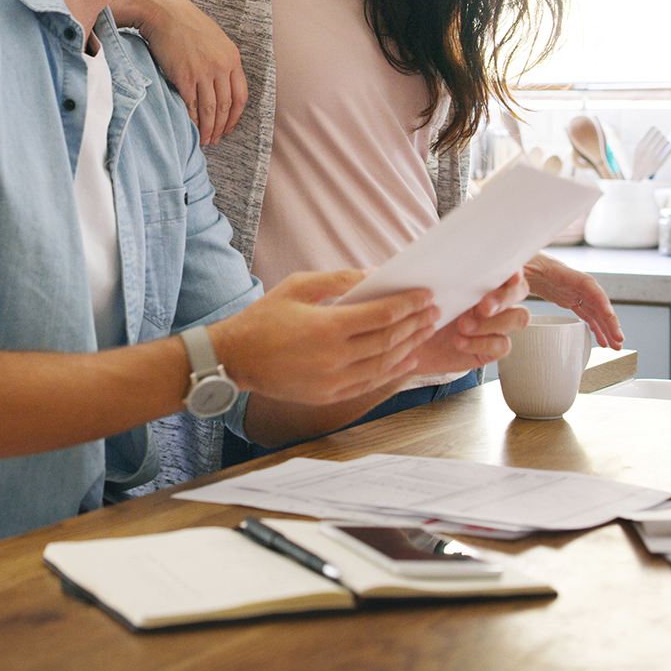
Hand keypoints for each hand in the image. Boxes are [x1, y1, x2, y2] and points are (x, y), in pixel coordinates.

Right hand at [113, 0, 246, 145]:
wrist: (162, 12)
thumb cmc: (185, 22)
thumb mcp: (215, 38)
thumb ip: (221, 60)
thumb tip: (220, 83)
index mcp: (232, 57)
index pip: (241, 95)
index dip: (235, 116)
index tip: (229, 126)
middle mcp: (221, 66)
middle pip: (226, 106)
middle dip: (222, 126)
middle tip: (216, 139)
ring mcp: (203, 72)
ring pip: (210, 109)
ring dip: (208, 128)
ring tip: (205, 140)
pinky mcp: (185, 77)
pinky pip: (192, 105)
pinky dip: (193, 120)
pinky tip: (192, 128)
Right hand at [209, 270, 439, 404]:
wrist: (236, 359)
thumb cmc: (265, 317)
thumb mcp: (298, 286)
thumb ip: (339, 280)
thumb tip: (375, 276)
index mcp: (327, 327)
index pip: (381, 315)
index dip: (407, 304)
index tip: (424, 295)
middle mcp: (334, 357)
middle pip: (388, 340)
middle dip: (414, 323)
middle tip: (434, 311)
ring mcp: (333, 381)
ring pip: (384, 363)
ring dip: (409, 346)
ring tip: (425, 331)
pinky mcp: (329, 395)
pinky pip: (370, 383)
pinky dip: (393, 371)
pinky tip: (406, 359)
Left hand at [411, 271, 530, 372]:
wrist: (409, 342)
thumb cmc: (419, 309)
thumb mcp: (424, 287)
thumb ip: (433, 269)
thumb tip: (430, 247)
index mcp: (482, 280)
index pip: (509, 268)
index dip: (514, 270)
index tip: (510, 275)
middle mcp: (495, 300)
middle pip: (520, 291)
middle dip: (504, 298)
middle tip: (482, 307)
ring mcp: (496, 324)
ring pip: (519, 318)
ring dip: (494, 322)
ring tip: (464, 326)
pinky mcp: (492, 348)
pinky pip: (502, 345)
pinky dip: (481, 343)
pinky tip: (459, 341)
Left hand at [525, 254, 623, 349]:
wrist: (516, 257)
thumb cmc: (518, 258)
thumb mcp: (517, 264)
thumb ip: (516, 272)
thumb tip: (515, 277)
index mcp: (562, 272)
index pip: (589, 286)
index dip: (601, 300)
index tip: (610, 316)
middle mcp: (572, 281)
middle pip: (597, 301)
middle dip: (610, 320)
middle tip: (619, 340)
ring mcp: (571, 290)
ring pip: (595, 310)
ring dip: (606, 328)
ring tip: (615, 346)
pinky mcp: (566, 297)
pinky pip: (585, 313)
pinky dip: (594, 326)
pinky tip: (601, 340)